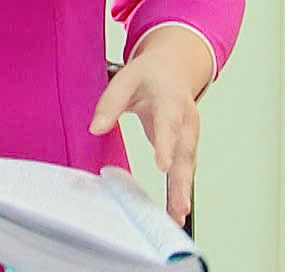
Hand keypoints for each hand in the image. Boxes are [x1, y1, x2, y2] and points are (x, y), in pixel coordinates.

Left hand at [89, 26, 212, 225]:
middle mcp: (185, 121)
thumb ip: (110, 103)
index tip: (163, 166)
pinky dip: (181, 191)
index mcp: (170, 100)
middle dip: (181, 181)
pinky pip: (185, 170)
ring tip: (176, 216)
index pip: (169, 124)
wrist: (173, 68)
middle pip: (185, 153)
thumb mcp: (125, 79)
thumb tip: (95, 128)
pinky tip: (176, 211)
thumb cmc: (150, 75)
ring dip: (182, 192)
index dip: (166, 145)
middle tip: (177, 205)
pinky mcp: (186, 147)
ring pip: (188, 166)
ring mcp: (189, 135)